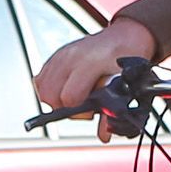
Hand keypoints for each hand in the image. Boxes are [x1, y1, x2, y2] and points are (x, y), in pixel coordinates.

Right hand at [36, 17, 154, 114]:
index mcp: (90, 62)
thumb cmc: (129, 58)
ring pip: (42, 88)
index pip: (69, 97)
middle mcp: (71, 57)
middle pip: (50, 95)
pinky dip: (49, 89)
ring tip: (75, 98)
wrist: (127, 35)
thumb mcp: (127, 86)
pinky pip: (41, 78)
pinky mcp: (56, 56)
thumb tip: (103, 136)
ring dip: (55, 100)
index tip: (92, 111)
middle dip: (64, 108)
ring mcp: (61, 55)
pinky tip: (66, 89)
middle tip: (83, 107)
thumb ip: (111, 112)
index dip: (80, 111)